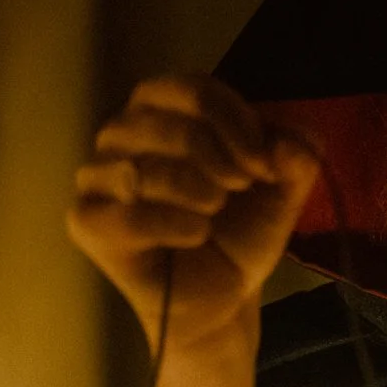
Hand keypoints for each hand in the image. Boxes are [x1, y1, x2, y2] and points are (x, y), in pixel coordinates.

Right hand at [67, 74, 318, 386]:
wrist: (223, 297)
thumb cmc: (240, 232)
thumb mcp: (284, 190)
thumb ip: (298, 156)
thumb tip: (286, 145)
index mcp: (164, 110)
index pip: (192, 89)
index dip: (235, 121)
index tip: (264, 163)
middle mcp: (122, 134)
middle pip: (165, 122)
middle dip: (217, 156)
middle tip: (242, 189)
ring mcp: (98, 177)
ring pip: (141, 167)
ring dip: (194, 191)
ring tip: (214, 213)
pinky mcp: (87, 221)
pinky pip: (124, 214)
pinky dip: (170, 225)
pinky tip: (195, 235)